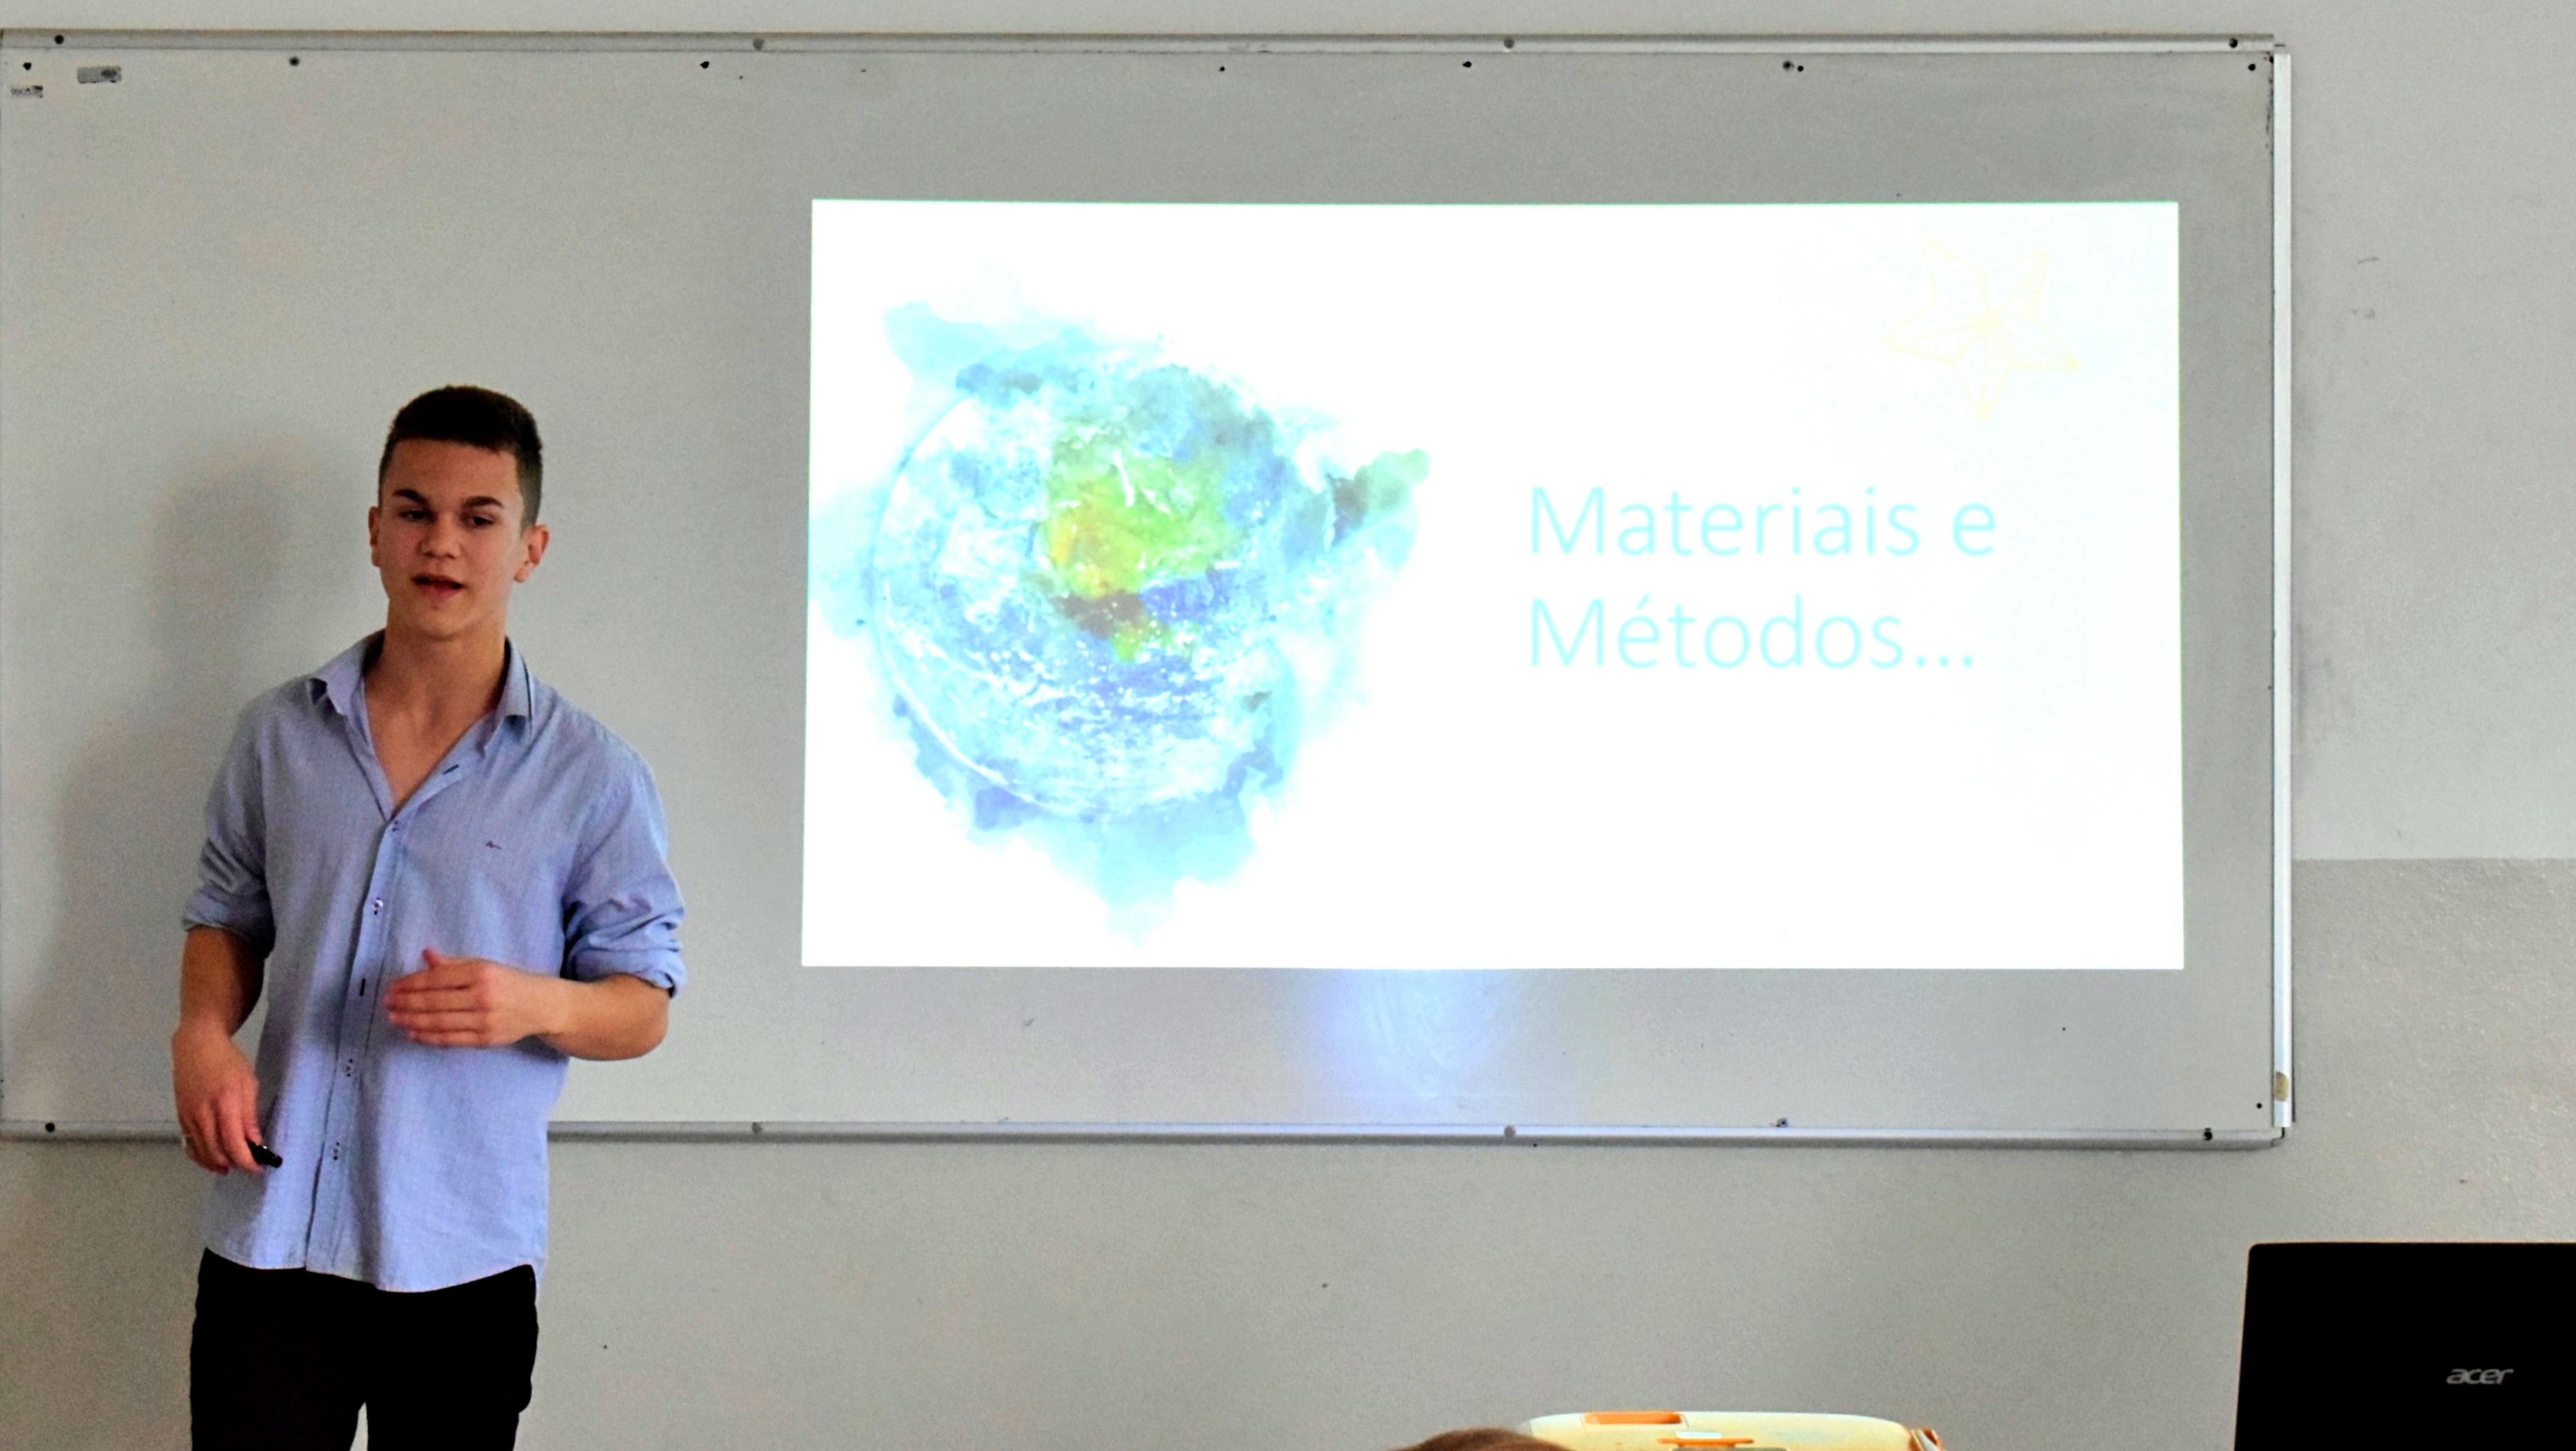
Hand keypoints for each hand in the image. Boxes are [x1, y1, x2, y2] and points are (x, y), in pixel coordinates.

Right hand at [171, 1021, 263, 1174]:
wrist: (196, 1047)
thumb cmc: (228, 1062)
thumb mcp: (248, 1084)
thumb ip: (249, 1116)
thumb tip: (255, 1143)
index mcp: (225, 1103)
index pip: (233, 1142)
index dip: (246, 1160)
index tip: (258, 1167)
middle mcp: (203, 1113)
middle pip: (215, 1151)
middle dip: (233, 1164)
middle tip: (248, 1166)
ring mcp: (188, 1116)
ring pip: (200, 1151)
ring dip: (216, 1163)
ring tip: (231, 1167)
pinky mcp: (179, 1117)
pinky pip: (189, 1143)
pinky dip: (200, 1155)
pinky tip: (212, 1158)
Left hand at [384, 949, 563, 1047]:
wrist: (542, 1006)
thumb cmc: (510, 982)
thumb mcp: (485, 965)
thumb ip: (454, 964)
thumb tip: (426, 956)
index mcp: (481, 972)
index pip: (437, 979)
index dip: (410, 984)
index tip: (392, 987)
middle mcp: (482, 996)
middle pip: (434, 1001)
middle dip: (406, 1003)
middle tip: (387, 1003)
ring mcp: (484, 1020)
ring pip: (438, 1022)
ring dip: (411, 1021)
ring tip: (393, 1018)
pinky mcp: (485, 1039)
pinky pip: (450, 1039)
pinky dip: (428, 1037)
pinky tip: (413, 1033)